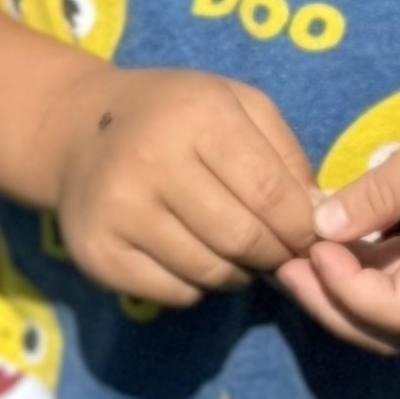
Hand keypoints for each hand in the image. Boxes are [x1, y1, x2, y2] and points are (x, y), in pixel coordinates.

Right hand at [49, 66, 320, 306]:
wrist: (79, 130)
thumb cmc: (175, 115)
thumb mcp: (237, 105)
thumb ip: (285, 155)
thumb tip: (320, 217)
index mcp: (196, 118)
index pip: (269, 193)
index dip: (301, 225)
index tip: (312, 235)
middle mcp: (151, 164)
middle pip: (241, 238)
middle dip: (276, 254)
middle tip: (283, 253)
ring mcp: (118, 213)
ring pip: (210, 272)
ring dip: (240, 273)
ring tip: (241, 254)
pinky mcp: (97, 255)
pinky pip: (175, 293)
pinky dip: (199, 286)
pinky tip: (196, 257)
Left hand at [280, 55, 399, 357]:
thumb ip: (382, 192)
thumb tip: (322, 227)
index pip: (397, 313)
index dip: (345, 292)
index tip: (316, 245)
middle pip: (391, 333)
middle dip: (332, 309)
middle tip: (287, 267)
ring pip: (394, 316)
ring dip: (343, 297)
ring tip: (300, 258)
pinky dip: (361, 275)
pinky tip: (334, 243)